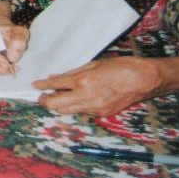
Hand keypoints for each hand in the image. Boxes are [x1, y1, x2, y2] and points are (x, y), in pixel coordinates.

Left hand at [33, 57, 162, 115]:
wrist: (143, 80)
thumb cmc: (120, 67)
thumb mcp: (93, 64)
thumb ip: (72, 72)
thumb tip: (55, 77)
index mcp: (82, 80)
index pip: (54, 85)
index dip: (42, 85)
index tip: (35, 86)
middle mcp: (85, 96)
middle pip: (56, 105)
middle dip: (45, 102)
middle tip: (42, 97)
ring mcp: (94, 108)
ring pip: (68, 111)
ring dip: (59, 106)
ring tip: (56, 98)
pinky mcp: (102, 114)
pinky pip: (82, 112)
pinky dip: (76, 106)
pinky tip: (76, 100)